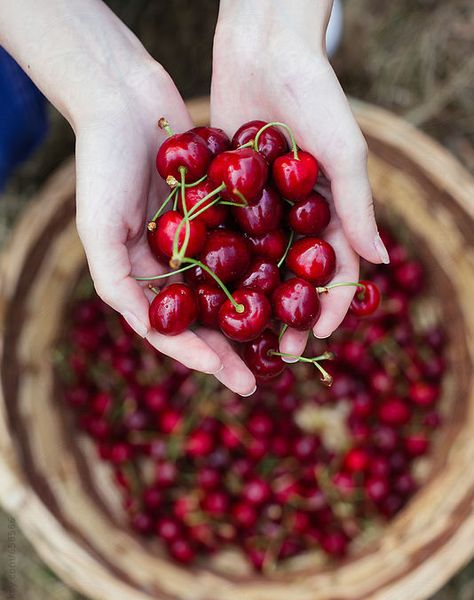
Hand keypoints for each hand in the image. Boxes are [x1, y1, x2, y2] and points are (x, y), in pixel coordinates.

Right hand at [75, 62, 256, 394]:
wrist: (125, 99)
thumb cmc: (102, 166)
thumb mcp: (98, 229)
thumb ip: (117, 284)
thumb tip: (150, 334)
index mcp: (144, 277)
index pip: (173, 329)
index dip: (200, 355)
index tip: (228, 374)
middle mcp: (174, 265)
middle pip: (208, 317)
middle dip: (233, 349)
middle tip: (263, 378)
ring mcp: (201, 239)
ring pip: (233, 288)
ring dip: (257, 316)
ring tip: (284, 342)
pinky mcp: (224, 211)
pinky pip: (249, 244)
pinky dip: (268, 266)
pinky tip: (295, 285)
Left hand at [211, 0, 388, 357]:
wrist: (263, 47)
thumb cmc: (315, 95)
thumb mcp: (342, 152)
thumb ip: (357, 206)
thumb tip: (380, 263)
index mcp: (328, 209)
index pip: (333, 267)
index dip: (329, 303)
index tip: (318, 335)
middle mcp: (294, 214)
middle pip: (292, 275)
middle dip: (288, 312)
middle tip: (279, 348)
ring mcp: (259, 206)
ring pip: (256, 263)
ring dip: (252, 299)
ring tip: (241, 333)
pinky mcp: (226, 192)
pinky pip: (223, 234)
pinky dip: (217, 262)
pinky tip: (205, 293)